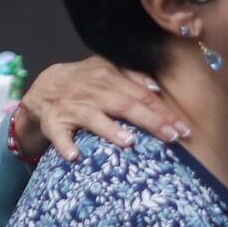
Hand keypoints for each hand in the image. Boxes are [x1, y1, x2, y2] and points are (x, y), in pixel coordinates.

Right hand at [16, 55, 188, 160]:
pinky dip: (65, 144)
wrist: (44, 86)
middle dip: (150, 121)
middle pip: (125, 106)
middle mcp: (93, 91)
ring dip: (110, 130)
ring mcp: (72, 107)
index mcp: (109, 77)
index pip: (142, 95)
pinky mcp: (54, 122)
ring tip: (129, 142)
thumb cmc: (86, 82)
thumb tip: (156, 87)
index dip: (163, 111)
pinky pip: (59, 134)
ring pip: (94, 118)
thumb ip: (132, 77)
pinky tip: (74, 156)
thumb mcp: (107, 70)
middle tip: (172, 137)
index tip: (182, 127)